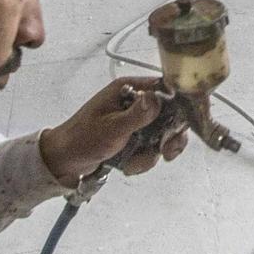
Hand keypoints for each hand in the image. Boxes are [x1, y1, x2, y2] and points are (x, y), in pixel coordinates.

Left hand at [40, 77, 189, 182]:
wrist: (63, 162)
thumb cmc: (83, 139)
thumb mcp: (112, 128)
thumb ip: (138, 114)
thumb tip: (158, 98)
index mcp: (128, 89)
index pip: (165, 88)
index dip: (182, 103)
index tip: (190, 123)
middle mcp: (134, 101)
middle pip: (169, 115)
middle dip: (168, 137)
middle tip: (166, 152)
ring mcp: (134, 121)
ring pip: (161, 136)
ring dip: (150, 154)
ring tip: (132, 163)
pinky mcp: (132, 138)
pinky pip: (150, 149)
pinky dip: (141, 160)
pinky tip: (126, 166)